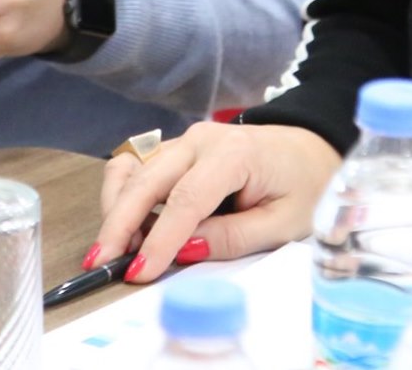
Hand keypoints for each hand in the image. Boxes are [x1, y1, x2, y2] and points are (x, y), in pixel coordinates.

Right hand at [89, 121, 340, 282]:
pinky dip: (122, 193)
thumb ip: (233, 237)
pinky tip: (126, 226)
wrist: (309, 150)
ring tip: (118, 249)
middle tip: (102, 263)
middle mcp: (202, 140)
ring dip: (117, 209)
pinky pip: (135, 165)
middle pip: (147, 179)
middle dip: (119, 223)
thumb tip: (184, 250)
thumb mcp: (283, 223)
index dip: (159, 239)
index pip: (187, 199)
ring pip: (132, 169)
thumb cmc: (301, 185)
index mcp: (235, 154)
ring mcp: (184, 140)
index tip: (139, 271)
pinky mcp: (175, 149)